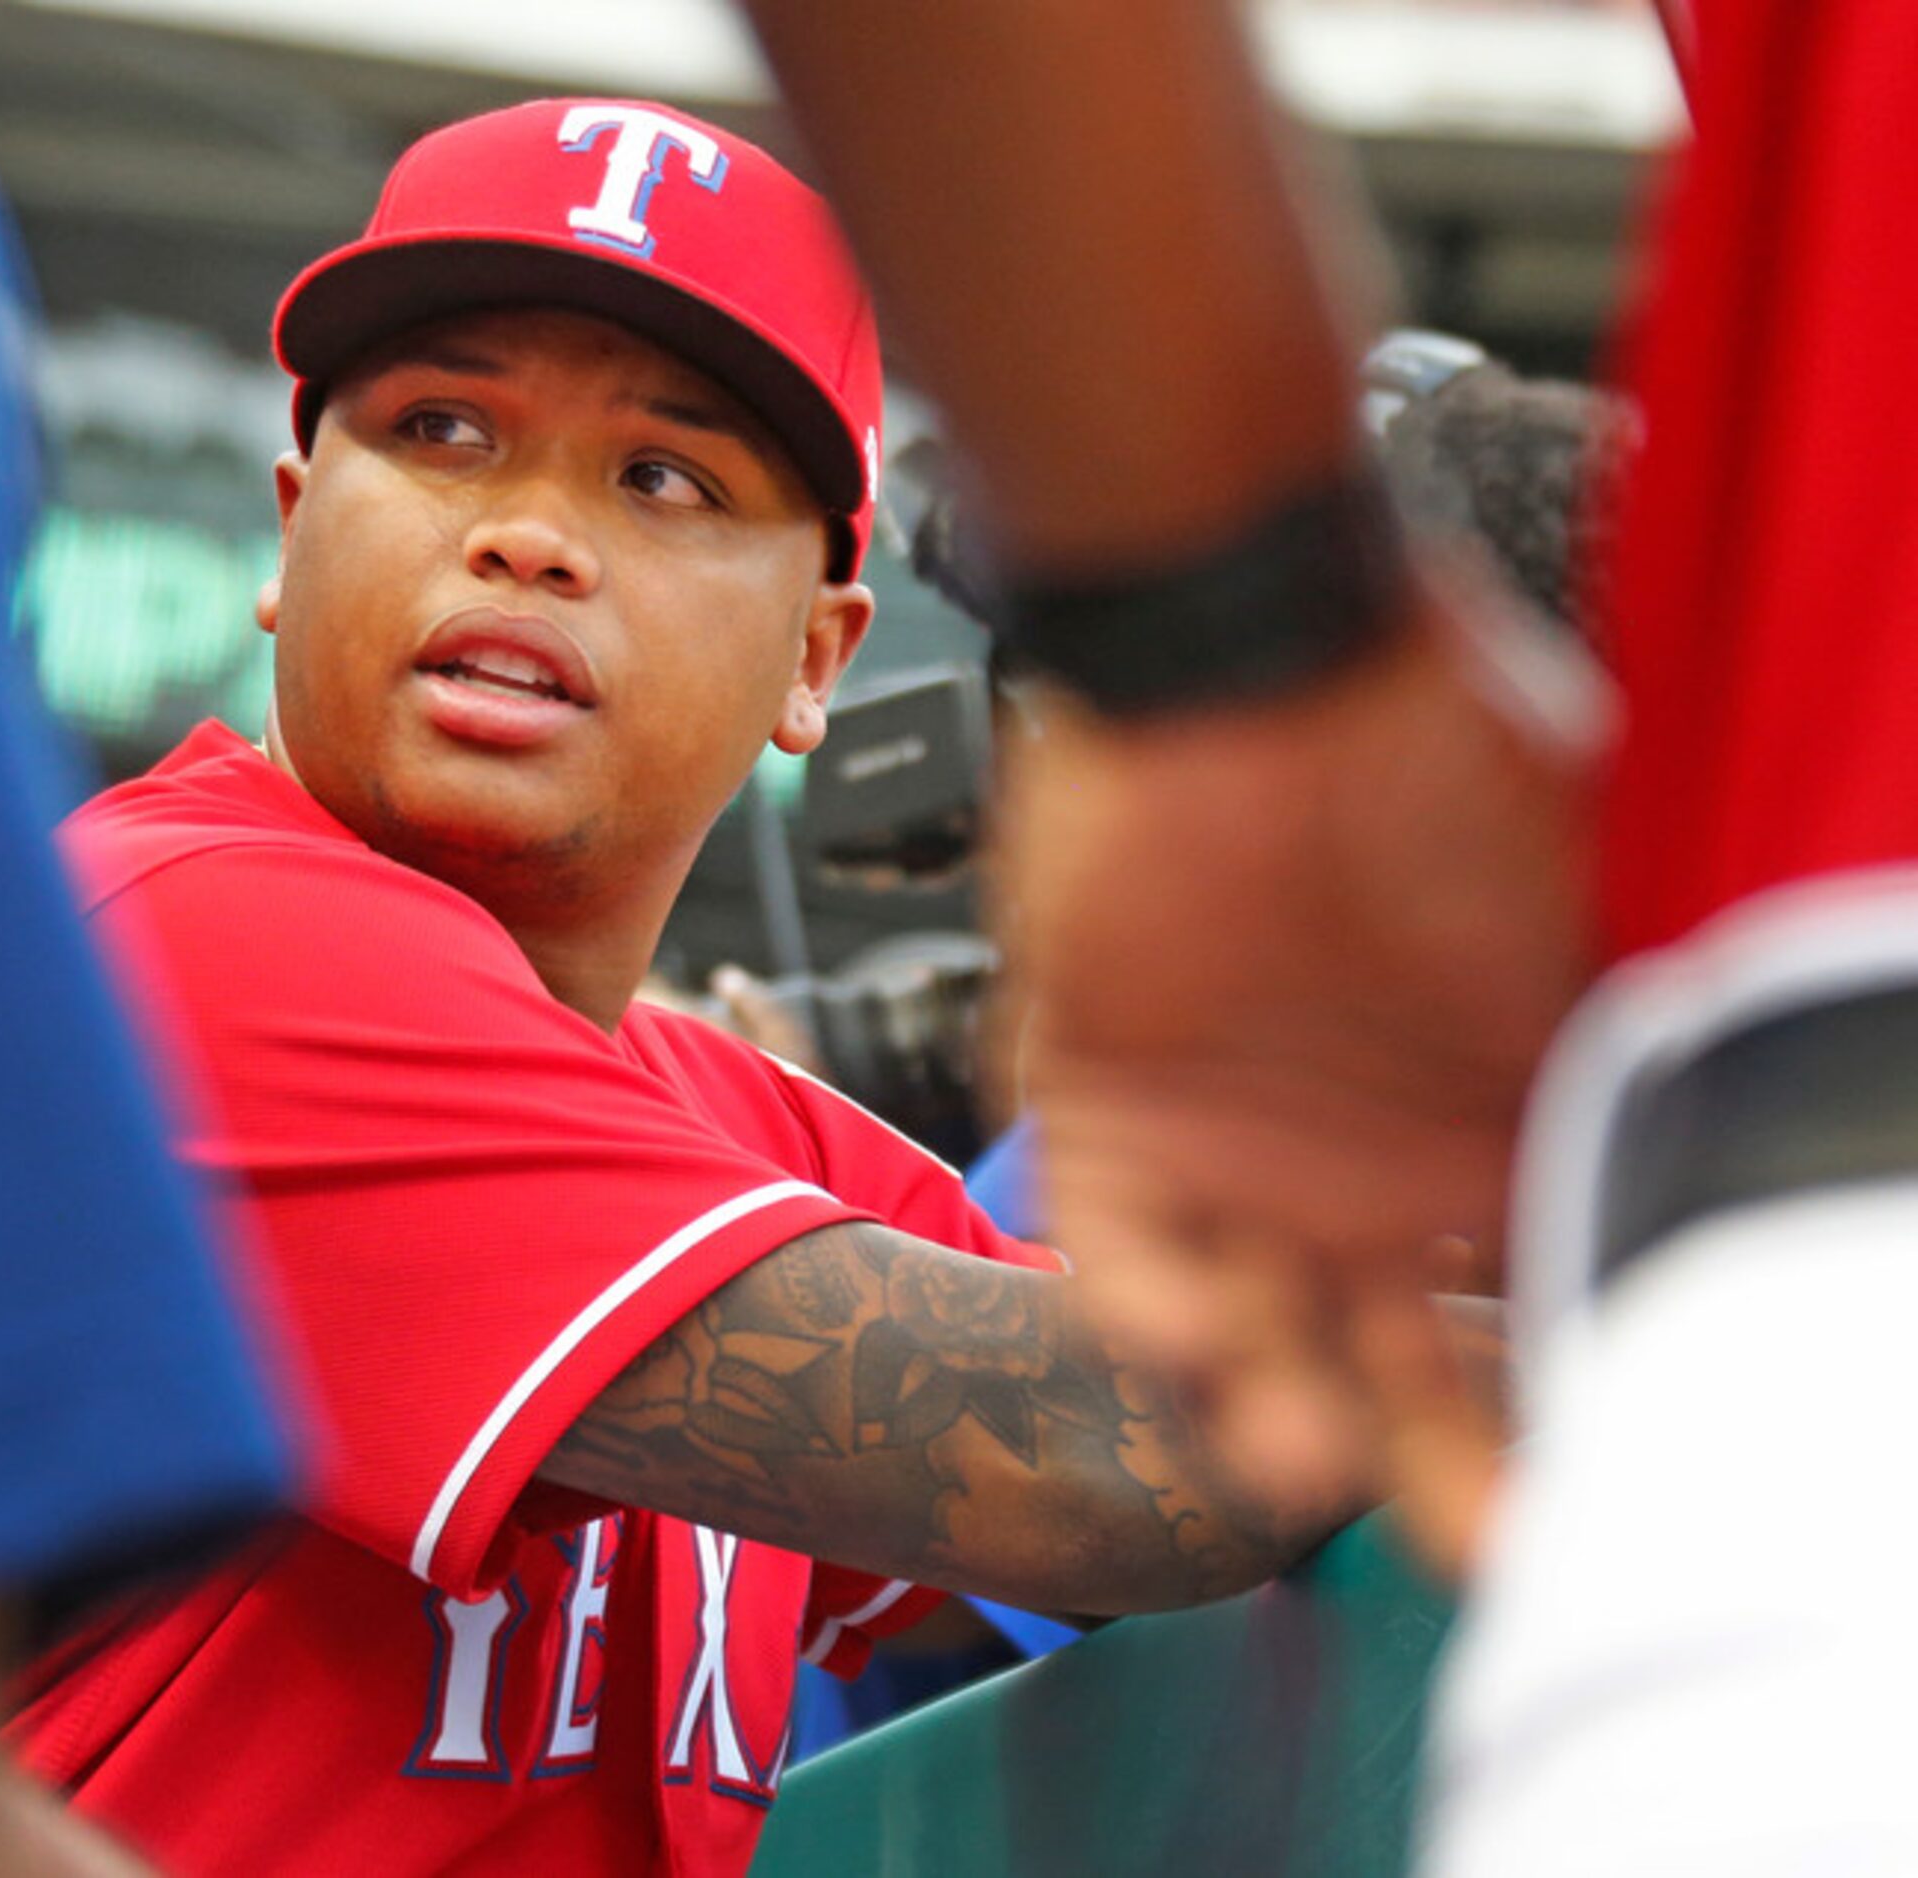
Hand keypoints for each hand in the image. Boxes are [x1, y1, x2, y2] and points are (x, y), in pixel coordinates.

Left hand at [1005, 587, 1588, 1493]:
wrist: (1236, 636)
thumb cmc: (1427, 735)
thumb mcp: (1574, 903)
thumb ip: (1620, 1039)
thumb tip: (1719, 1133)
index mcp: (1479, 1123)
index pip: (1526, 1301)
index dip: (1564, 1395)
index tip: (1611, 1478)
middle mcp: (1353, 1161)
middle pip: (1393, 1358)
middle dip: (1437, 1461)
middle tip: (1482, 1545)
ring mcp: (1227, 1143)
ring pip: (1251, 1325)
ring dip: (1275, 1402)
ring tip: (1299, 1452)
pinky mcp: (1098, 1103)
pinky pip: (1119, 1240)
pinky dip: (1151, 1303)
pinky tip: (1192, 1344)